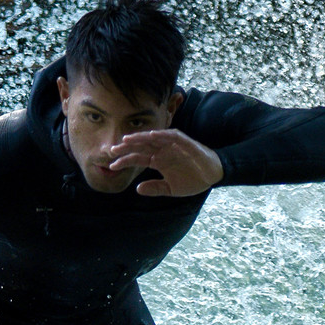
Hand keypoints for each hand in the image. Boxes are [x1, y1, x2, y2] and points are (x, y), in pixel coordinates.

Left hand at [108, 129, 224, 196]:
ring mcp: (173, 146)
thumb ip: (155, 188)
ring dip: (140, 138)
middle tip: (112, 150)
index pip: (138, 158)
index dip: (125, 161)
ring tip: (127, 139)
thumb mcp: (171, 189)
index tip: (111, 166)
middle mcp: (162, 151)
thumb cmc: (193, 180)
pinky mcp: (185, 142)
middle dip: (127, 147)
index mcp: (158, 161)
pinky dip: (161, 135)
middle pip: (141, 146)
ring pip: (153, 139)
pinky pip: (172, 136)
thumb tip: (137, 189)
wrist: (212, 176)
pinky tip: (151, 136)